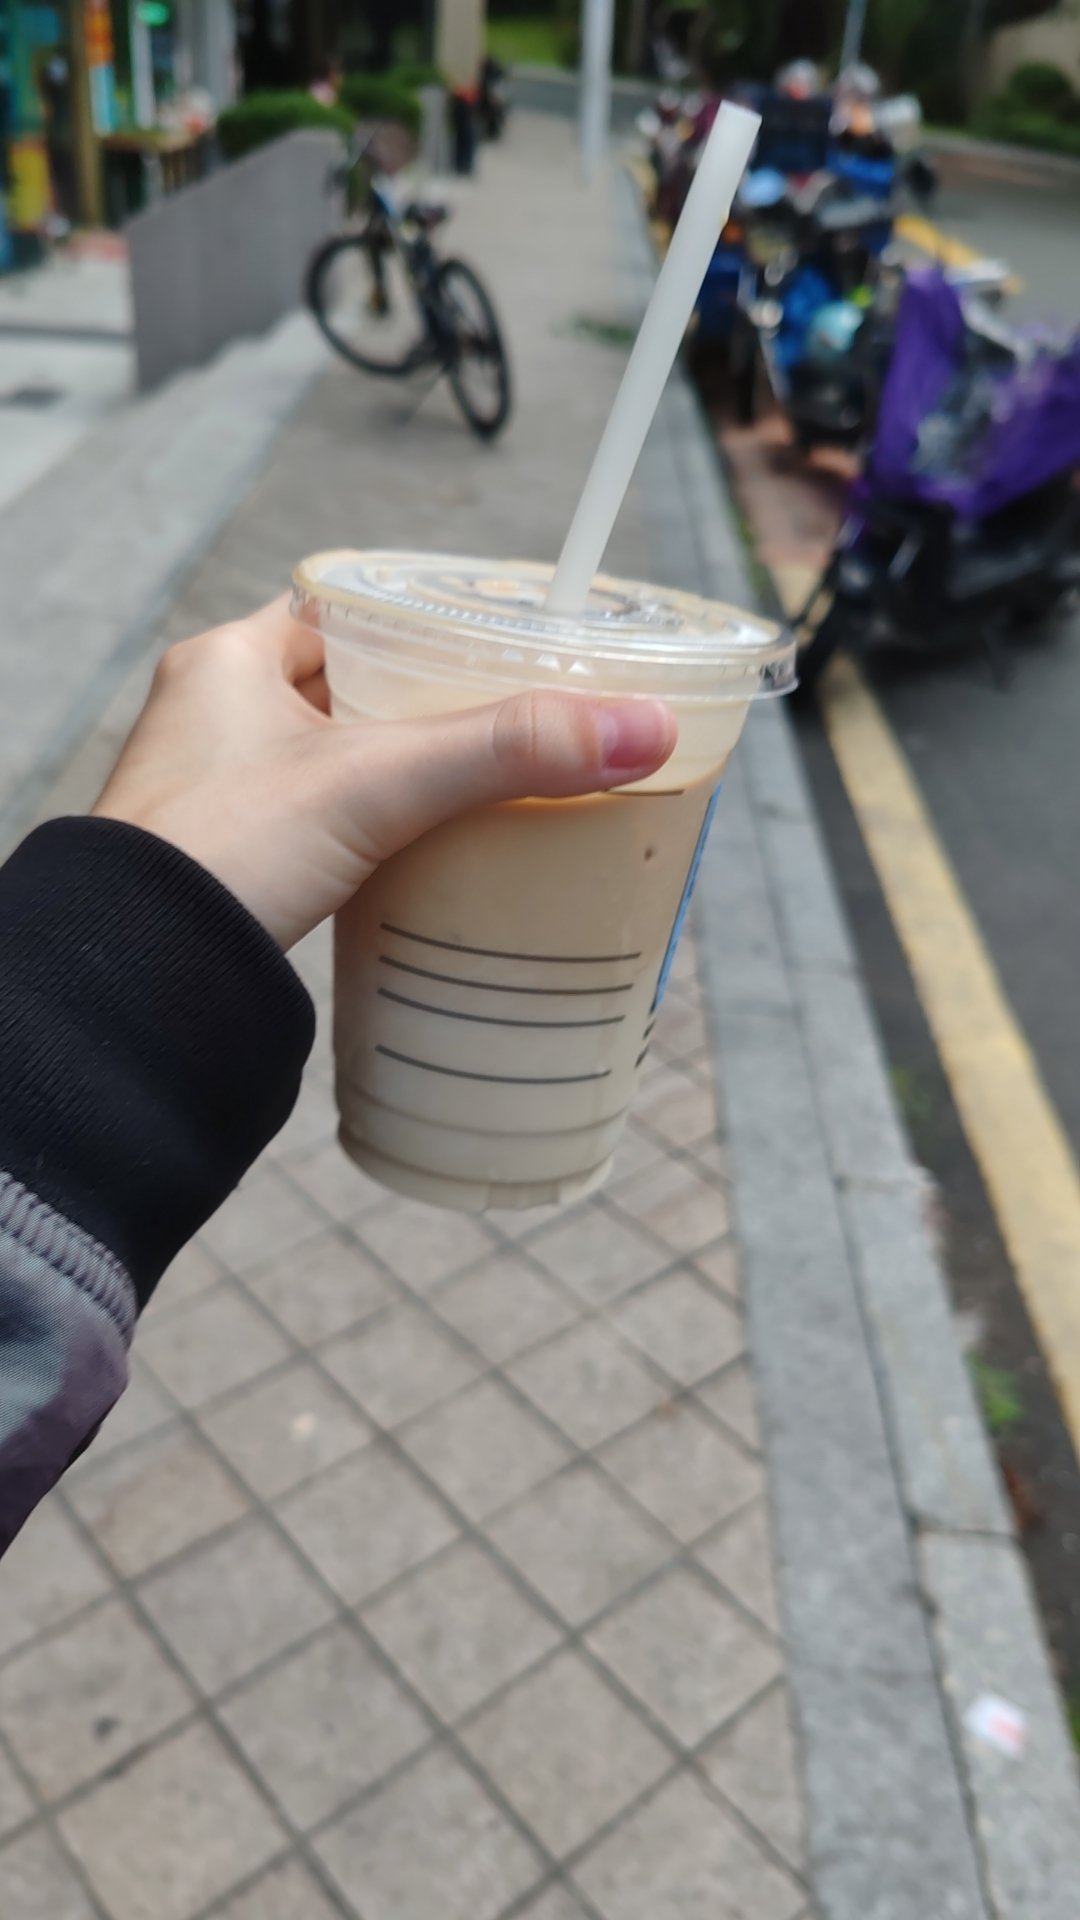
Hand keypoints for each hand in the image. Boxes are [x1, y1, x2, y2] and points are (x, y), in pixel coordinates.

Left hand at [93, 597, 676, 949]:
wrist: (136, 981)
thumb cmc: (224, 855)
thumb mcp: (378, 783)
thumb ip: (507, 750)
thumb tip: (645, 729)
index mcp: (228, 659)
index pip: (348, 612)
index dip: (426, 623)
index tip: (499, 645)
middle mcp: (213, 715)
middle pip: (354, 687)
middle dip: (432, 706)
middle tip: (514, 721)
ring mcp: (218, 792)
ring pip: (341, 760)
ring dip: (407, 772)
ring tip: (490, 784)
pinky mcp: (235, 861)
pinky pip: (327, 821)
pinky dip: (380, 828)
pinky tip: (431, 849)